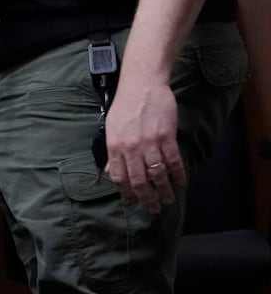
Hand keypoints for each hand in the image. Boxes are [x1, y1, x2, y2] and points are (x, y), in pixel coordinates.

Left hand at [103, 78, 184, 212]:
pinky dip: (178, 175)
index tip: (135, 201)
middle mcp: (130, 147)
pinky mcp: (166, 137)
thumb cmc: (125, 105)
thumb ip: (113, 151)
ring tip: (168, 200)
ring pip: (157, 175)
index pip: (119, 177)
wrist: (141, 85)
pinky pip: (173, 161)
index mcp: (114, 146)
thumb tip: (112, 173)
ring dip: (164, 191)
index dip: (127, 193)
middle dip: (147, 198)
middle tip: (154, 208)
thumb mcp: (111, 128)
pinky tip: (180, 183)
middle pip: (139, 181)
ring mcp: (149, 142)